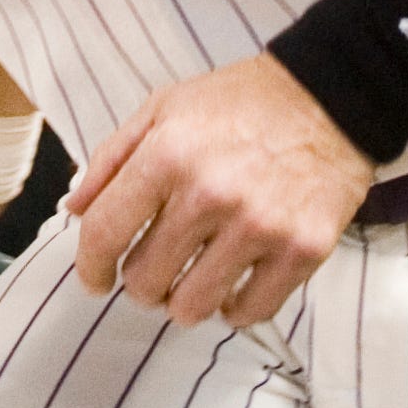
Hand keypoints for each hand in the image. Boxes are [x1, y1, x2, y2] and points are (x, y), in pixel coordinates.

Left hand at [67, 54, 371, 328]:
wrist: (332, 95)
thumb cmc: (240, 102)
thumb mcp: (164, 108)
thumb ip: (112, 158)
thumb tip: (75, 211)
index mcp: (168, 154)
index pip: (104, 234)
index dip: (90, 267)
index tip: (96, 278)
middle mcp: (210, 194)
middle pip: (144, 281)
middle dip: (140, 284)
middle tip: (154, 271)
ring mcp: (260, 226)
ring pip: (192, 307)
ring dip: (182, 302)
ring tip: (191, 281)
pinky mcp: (302, 250)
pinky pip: (249, 312)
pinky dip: (233, 309)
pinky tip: (232, 286)